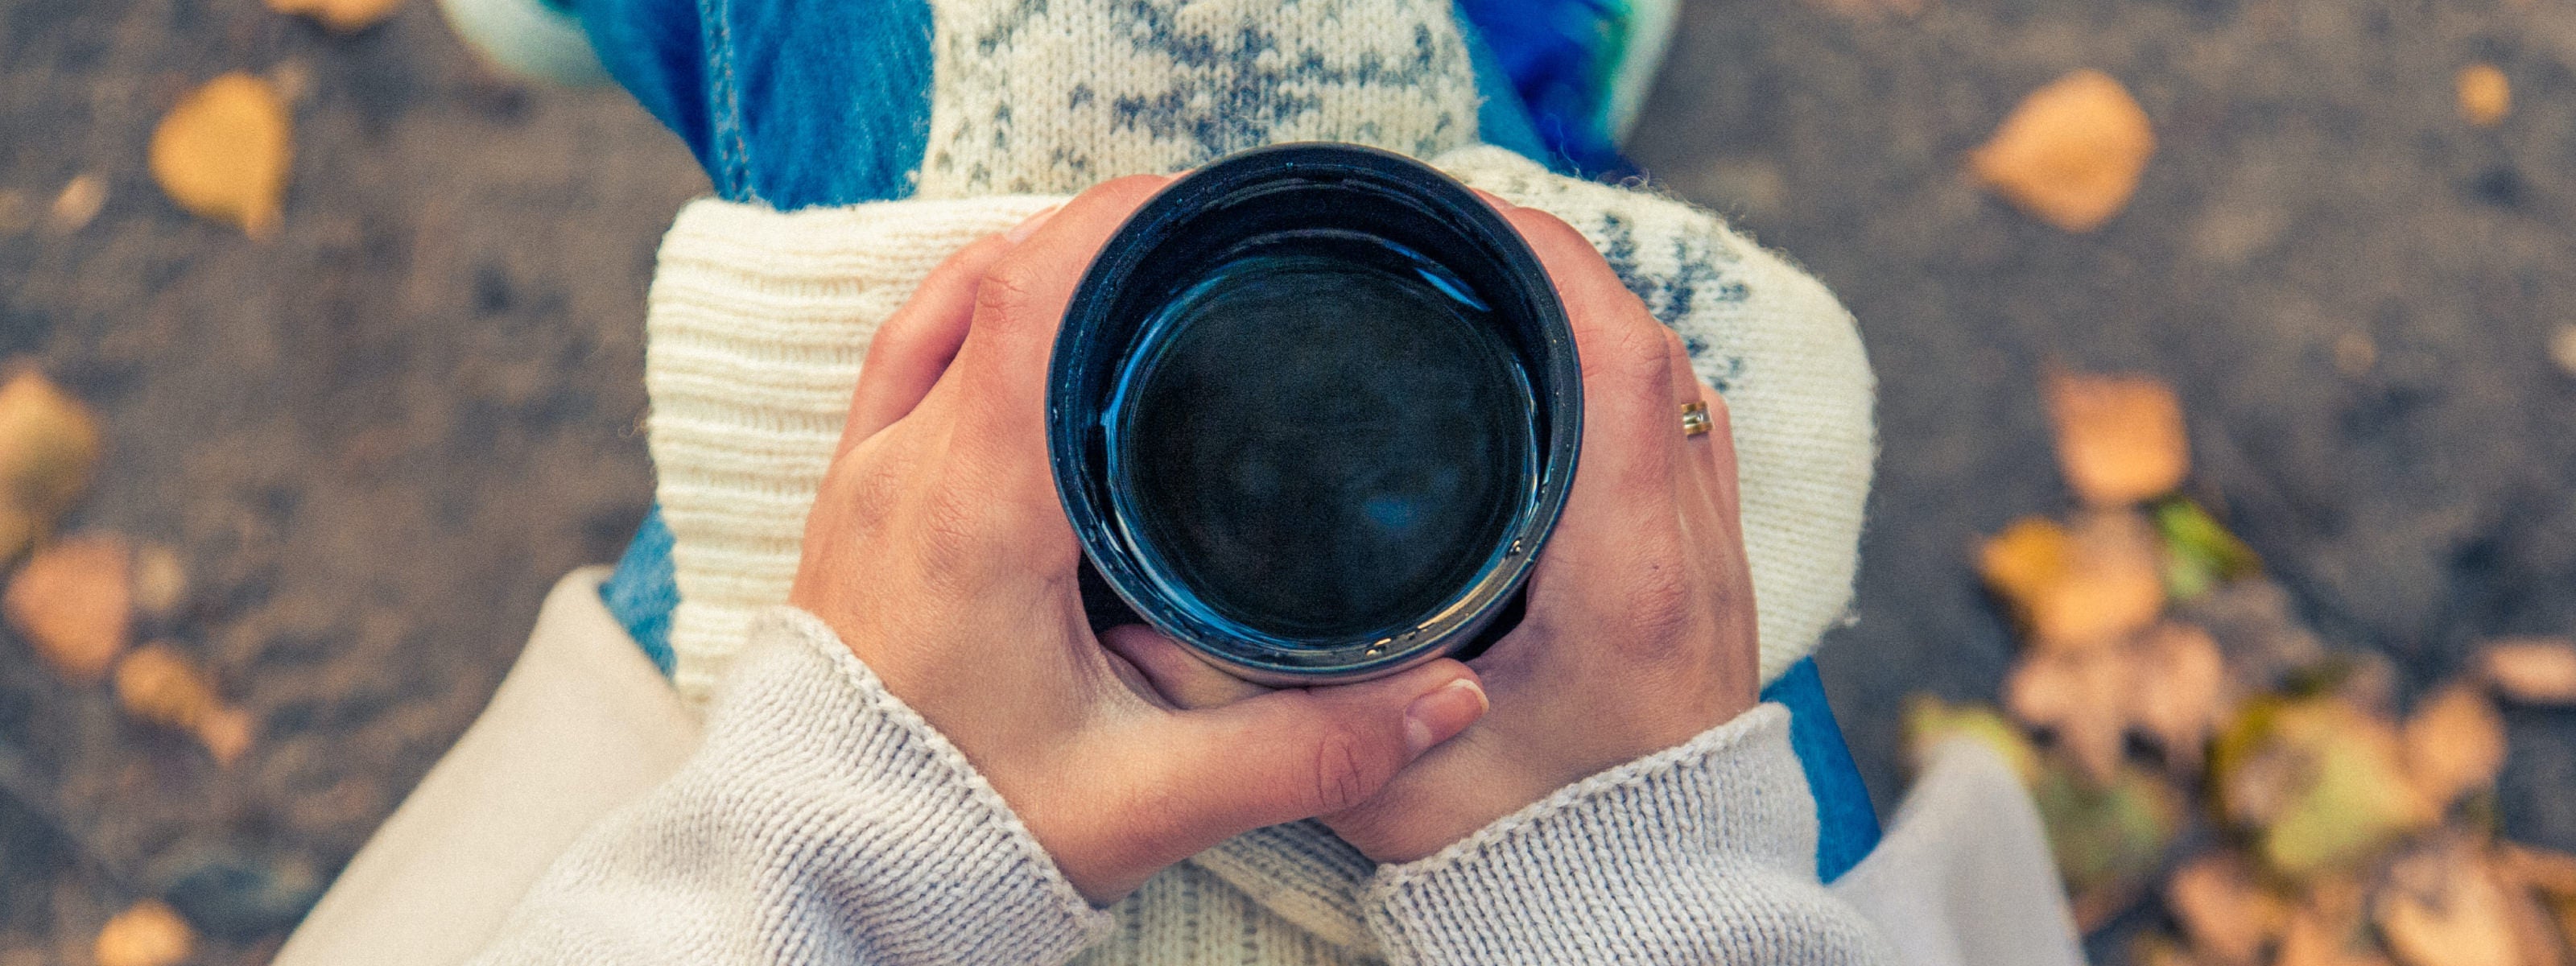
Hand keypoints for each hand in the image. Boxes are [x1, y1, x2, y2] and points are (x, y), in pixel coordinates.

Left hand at [787, 177, 1492, 903]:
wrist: (818, 879)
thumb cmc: (959, 837)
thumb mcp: (1148, 802)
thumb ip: (1305, 750)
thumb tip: (1450, 697)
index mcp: (978, 507)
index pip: (1037, 298)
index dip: (1121, 224)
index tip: (1213, 205)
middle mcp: (907, 469)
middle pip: (999, 279)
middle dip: (1106, 239)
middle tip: (1213, 244)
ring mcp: (866, 481)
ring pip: (944, 307)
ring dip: (1038, 270)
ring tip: (1143, 275)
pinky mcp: (852, 506)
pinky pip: (907, 359)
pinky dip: (977, 316)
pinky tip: (1044, 338)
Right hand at [1103, 201, 1761, 862]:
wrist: (1655, 920)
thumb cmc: (1538, 864)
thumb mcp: (1386, 790)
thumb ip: (1273, 712)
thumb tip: (1149, 633)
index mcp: (1621, 580)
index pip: (1615, 360)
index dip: (1543, 260)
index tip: (1455, 216)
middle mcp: (1687, 552)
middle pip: (1648, 344)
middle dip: (1551, 266)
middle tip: (1443, 235)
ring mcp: (1714, 562)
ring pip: (1677, 382)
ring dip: (1591, 317)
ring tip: (1485, 284)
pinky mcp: (1713, 579)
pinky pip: (1688, 432)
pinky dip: (1625, 377)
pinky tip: (1547, 377)